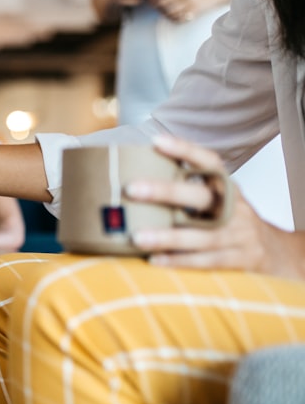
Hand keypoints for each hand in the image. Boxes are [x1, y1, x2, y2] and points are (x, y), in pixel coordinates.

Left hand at [126, 136, 290, 274]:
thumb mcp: (218, 198)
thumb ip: (187, 189)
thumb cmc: (229, 220)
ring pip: (202, 235)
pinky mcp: (238, 259)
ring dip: (167, 236)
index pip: (209, 161)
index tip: (156, 142)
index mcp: (226, 187)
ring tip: (136, 237)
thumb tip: (133, 176)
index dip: (185, 150)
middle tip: (131, 188)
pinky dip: (180, 261)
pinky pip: (206, 261)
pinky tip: (155, 259)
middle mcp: (234, 207)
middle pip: (200, 196)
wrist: (272, 250)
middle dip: (165, 191)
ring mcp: (238, 234)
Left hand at [150, 0, 238, 23]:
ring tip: (163, 12)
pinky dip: (173, 18)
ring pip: (168, 11)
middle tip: (154, 6)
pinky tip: (172, 16)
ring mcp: (189, 2)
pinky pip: (178, 17)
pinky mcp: (194, 10)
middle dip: (156, 5)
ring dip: (163, 13)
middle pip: (162, 2)